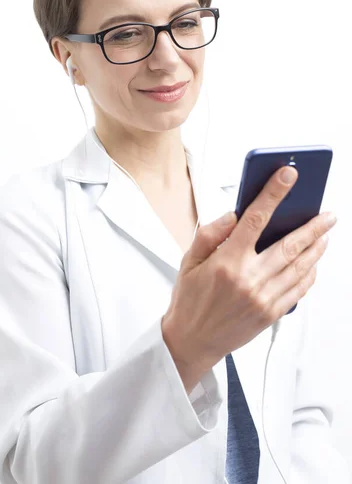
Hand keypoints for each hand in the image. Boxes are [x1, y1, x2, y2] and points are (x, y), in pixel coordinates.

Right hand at [162, 166, 335, 390]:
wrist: (191, 341)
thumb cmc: (190, 300)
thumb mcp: (189, 261)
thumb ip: (211, 233)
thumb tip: (234, 214)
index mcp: (227, 261)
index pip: (256, 218)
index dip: (274, 193)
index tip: (288, 176)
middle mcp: (249, 279)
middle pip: (290, 244)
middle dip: (313, 226)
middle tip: (327, 214)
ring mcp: (263, 298)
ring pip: (300, 267)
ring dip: (317, 248)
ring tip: (326, 234)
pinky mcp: (271, 314)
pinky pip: (299, 290)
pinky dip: (310, 274)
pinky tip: (314, 263)